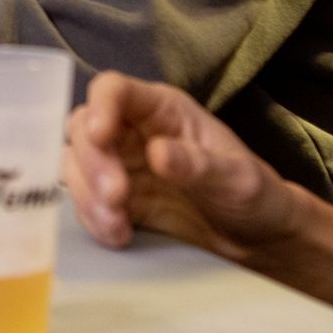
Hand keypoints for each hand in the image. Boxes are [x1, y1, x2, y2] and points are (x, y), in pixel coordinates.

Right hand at [64, 72, 307, 259]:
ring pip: (75, 165)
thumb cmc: (254, 195)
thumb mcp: (239, 178)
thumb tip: (157, 153)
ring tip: (117, 223)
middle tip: (116, 196)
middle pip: (83, 127)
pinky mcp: (116, 203)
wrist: (256, 243)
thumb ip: (200, 164)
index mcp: (162, 110)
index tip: (100, 135)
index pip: (114, 90)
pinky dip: (92, 219)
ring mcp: (120, 167)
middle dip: (92, 161)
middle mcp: (133, 132)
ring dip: (86, 194)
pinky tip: (118, 235)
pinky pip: (84, 203)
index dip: (100, 106)